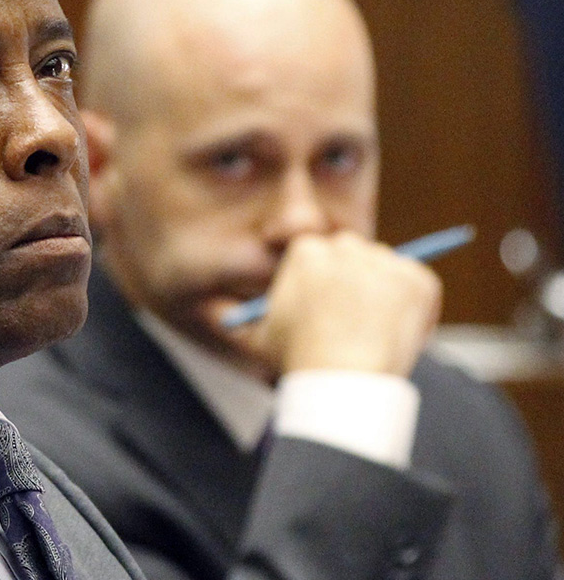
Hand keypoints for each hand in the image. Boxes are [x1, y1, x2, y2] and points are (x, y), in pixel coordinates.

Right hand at [225, 231, 441, 376]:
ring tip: (371, 337)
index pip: (320, 258)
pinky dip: (416, 310)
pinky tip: (394, 335)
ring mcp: (385, 260)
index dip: (325, 290)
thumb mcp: (254, 338)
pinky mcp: (418, 279)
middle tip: (355, 326)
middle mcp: (346, 246)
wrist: (343, 379)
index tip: (329, 315)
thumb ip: (225, 318)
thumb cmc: (297, 359)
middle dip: (356, 287)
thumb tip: (204, 308)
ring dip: (385, 298)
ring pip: (388, 272)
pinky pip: (420, 287)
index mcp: (306, 252)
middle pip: (355, 258)